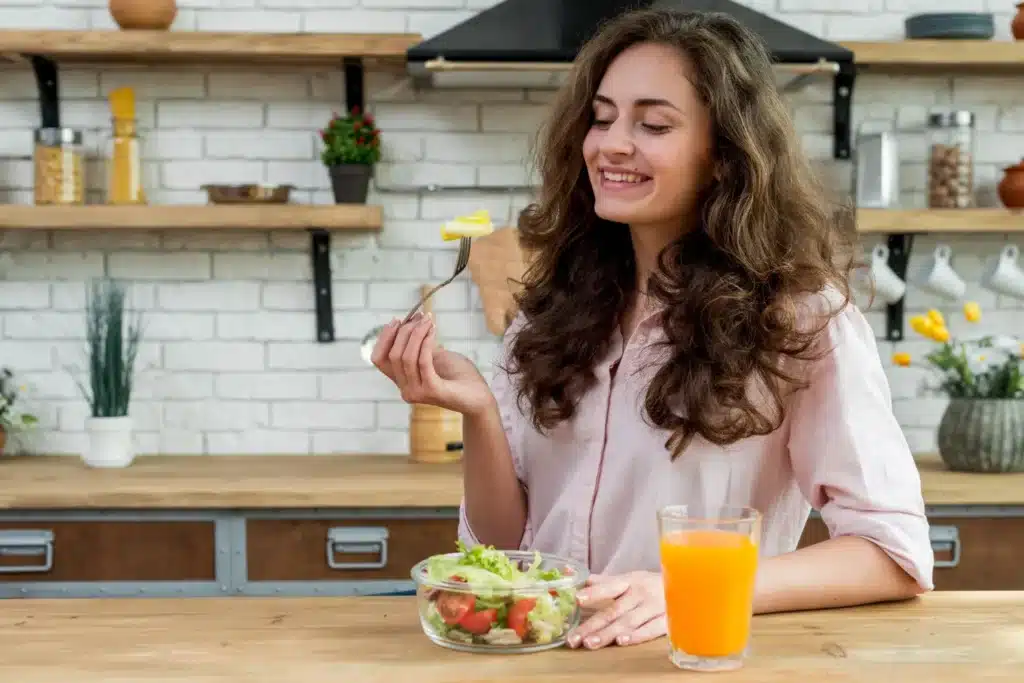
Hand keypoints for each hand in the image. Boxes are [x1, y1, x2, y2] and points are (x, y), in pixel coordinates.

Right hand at [370, 313, 494, 416]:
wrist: (481, 397)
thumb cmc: (459, 376)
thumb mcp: (436, 356)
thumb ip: (420, 345)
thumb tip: (411, 321)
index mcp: (403, 381)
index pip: (379, 359)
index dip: (385, 337)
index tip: (398, 319)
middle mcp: (405, 389)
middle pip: (392, 355)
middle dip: (404, 331)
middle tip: (421, 316)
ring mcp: (417, 393)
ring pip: (405, 357)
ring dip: (416, 334)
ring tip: (429, 321)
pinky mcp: (432, 391)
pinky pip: (422, 362)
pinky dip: (426, 343)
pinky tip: (434, 331)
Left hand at [567, 572, 666, 649]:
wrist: (687, 586)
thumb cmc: (651, 584)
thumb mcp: (629, 579)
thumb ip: (604, 582)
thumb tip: (578, 577)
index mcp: (629, 581)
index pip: (609, 587)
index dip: (594, 593)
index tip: (577, 599)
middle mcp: (640, 594)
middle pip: (614, 611)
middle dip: (593, 625)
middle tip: (575, 638)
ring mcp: (654, 607)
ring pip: (629, 622)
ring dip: (609, 633)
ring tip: (591, 643)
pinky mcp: (667, 620)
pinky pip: (651, 629)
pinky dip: (637, 635)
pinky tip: (622, 641)